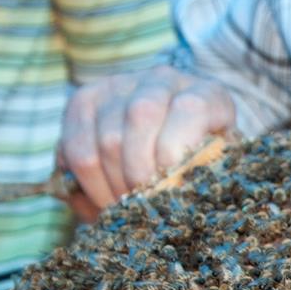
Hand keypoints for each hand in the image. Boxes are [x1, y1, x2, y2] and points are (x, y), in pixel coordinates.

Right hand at [59, 65, 235, 208]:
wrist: (173, 140)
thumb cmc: (202, 164)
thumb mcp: (217, 170)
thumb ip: (204, 175)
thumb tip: (171, 197)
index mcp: (207, 93)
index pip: (190, 110)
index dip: (176, 155)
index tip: (170, 194)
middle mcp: (163, 79)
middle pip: (141, 120)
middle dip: (139, 177)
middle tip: (143, 209)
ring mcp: (121, 84)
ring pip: (106, 139)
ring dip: (112, 185)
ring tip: (124, 210)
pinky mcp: (85, 98)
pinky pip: (73, 144)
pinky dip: (85, 179)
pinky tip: (101, 197)